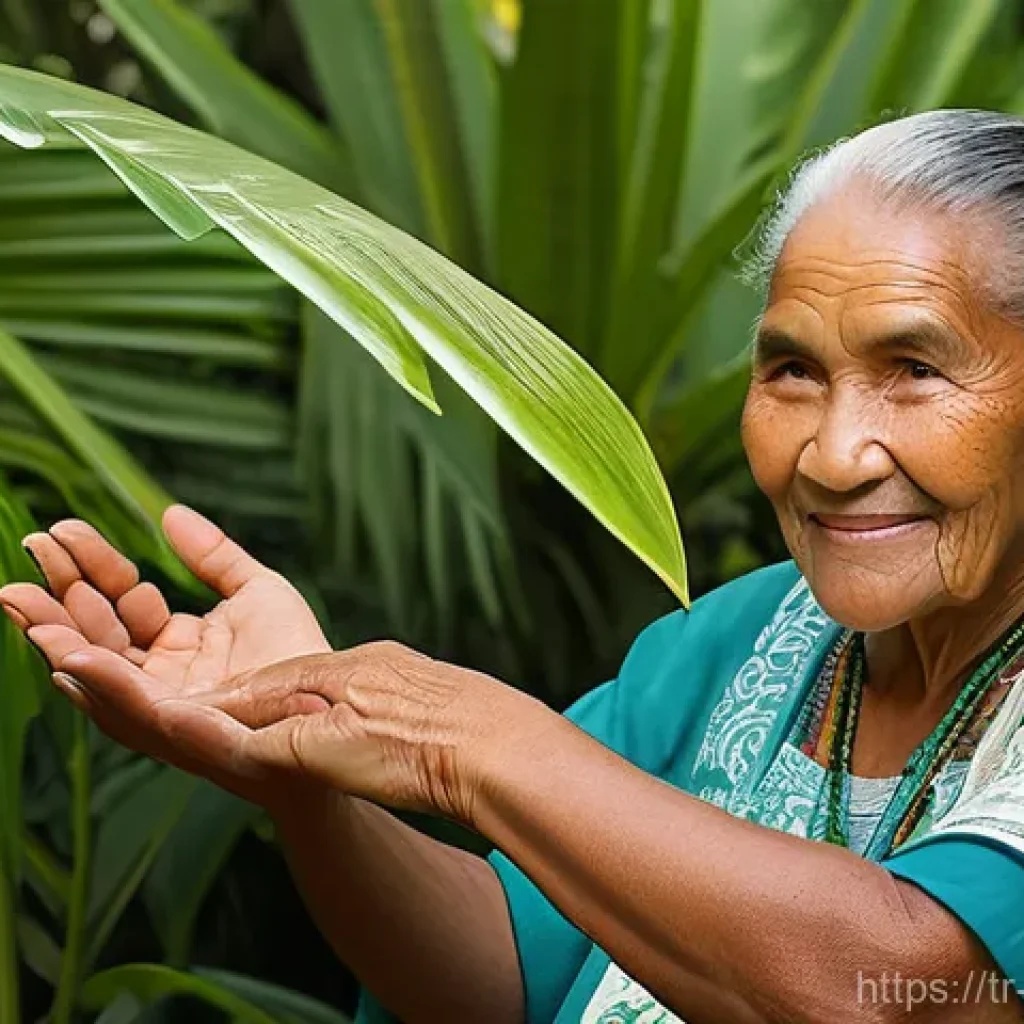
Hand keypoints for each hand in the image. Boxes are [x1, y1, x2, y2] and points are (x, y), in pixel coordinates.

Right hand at [0, 504, 332, 809]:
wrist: (332, 700)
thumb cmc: (298, 652)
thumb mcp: (255, 590)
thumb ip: (212, 556)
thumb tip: (169, 513)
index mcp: (175, 643)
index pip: (121, 598)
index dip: (94, 564)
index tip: (66, 529)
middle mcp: (158, 675)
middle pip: (97, 630)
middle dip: (60, 592)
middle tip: (35, 548)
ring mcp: (160, 701)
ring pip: (95, 667)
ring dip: (54, 634)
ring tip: (20, 597)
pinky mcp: (171, 727)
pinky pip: (124, 702)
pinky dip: (95, 677)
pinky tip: (66, 649)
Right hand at [205, 645, 542, 826]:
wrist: (506, 750)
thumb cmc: (419, 751)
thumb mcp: (330, 750)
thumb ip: (271, 739)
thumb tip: (211, 728)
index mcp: (336, 671)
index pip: (263, 684)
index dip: (225, 702)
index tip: (187, 709)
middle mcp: (369, 662)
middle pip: (298, 677)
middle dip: (260, 693)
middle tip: (224, 710)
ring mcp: (403, 675)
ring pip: (336, 685)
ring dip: (303, 700)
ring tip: (284, 718)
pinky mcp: (430, 694)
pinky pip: (370, 697)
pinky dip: (344, 709)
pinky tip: (355, 723)